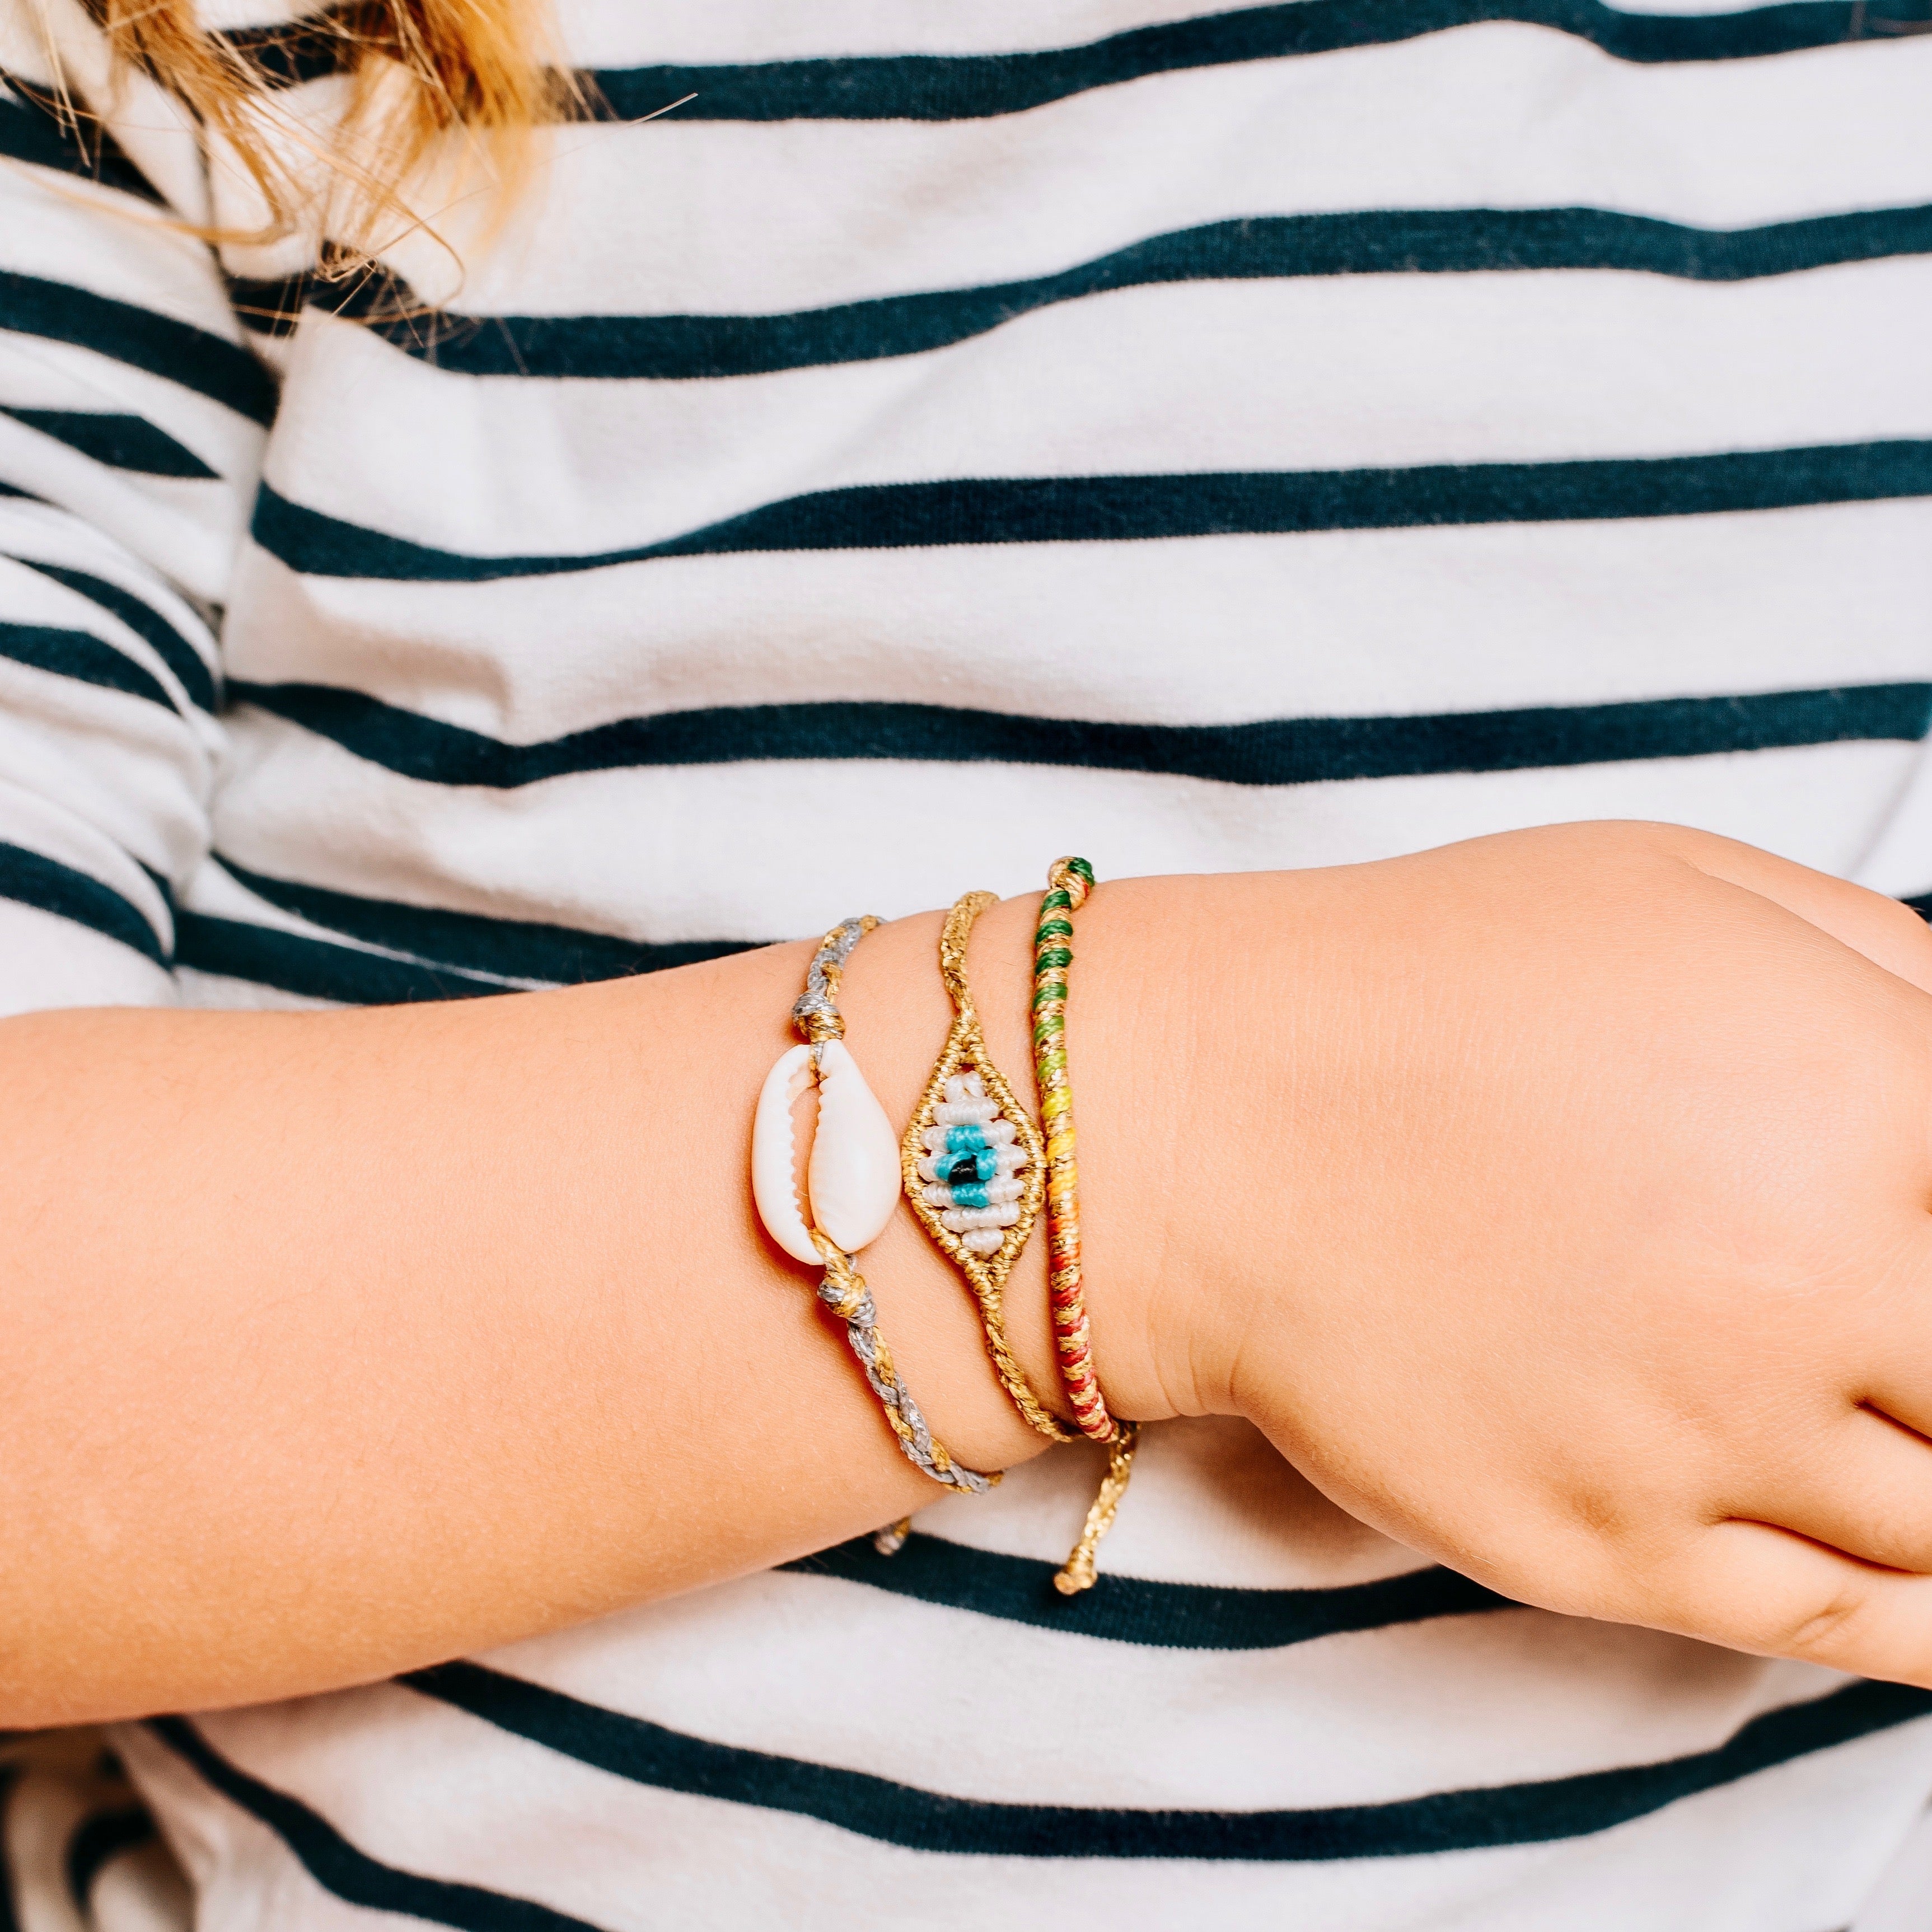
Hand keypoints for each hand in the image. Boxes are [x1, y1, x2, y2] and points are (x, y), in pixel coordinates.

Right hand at [1075, 823, 1931, 1683]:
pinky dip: (1929, 1615)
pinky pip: (1853, 1629)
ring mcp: (1714, 1441)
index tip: (1922, 1249)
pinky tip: (1918, 1564)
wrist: (1201, 1117)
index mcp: (1871, 1105)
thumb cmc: (1433, 977)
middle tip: (1901, 1334)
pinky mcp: (1610, 1553)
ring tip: (1889, 1418)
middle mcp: (1818, 1290)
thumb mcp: (1686, 887)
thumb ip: (1900, 975)